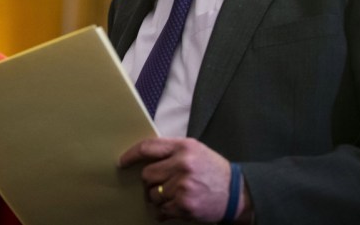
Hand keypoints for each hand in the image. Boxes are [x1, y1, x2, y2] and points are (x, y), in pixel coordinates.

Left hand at [119, 137, 250, 222]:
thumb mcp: (195, 149)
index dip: (131, 155)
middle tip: (161, 184)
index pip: (148, 147)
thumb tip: (143, 156)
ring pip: (153, 194)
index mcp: (183, 147)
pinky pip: (162, 209)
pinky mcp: (185, 205)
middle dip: (151, 181)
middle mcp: (183, 165)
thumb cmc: (212, 169)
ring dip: (158, 197)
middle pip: (147, 174)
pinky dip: (164, 211)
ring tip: (173, 195)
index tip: (122, 162)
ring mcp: (184, 186)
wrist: (237, 193)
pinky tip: (173, 207)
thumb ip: (171, 150)